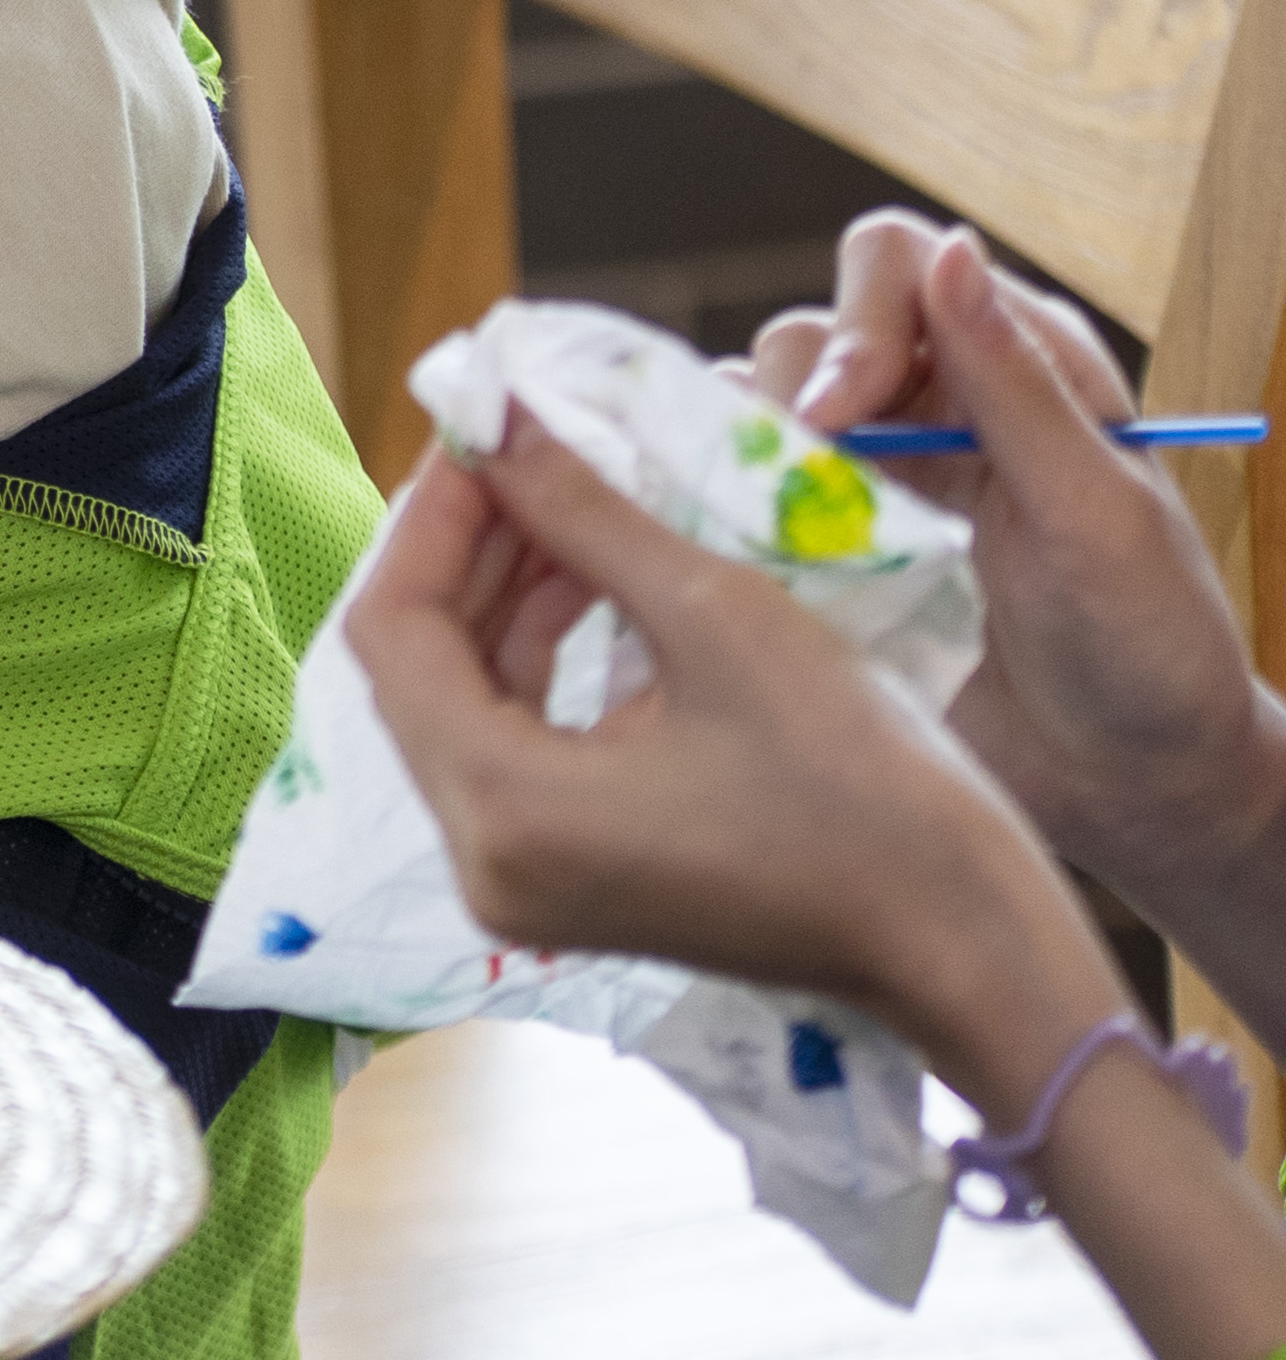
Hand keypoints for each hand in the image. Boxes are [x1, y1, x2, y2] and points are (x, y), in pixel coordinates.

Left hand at [340, 414, 1121, 1093]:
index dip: (431, 514)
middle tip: (524, 449)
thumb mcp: (718, 619)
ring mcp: (521, 880)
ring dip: (505, 596)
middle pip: (417, 667)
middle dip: (465, 547)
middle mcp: (481, 859)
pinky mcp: (571, 880)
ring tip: (567, 497)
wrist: (967, 942)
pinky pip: (515, 746)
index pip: (392, 628)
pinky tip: (593, 582)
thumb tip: (501, 417)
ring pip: (464, 702)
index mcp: (500, 807)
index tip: (483, 427)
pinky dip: (541, 661)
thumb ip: (586, 515)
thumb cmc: (866, 786)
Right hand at [748, 214, 1285, 914]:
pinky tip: (737, 548)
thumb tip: (951, 249)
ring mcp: (875, 479)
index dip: (855, 319)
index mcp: (1018, 366)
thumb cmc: (1150, 648)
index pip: (897, 264)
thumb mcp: (1095, 513)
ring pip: (756, 405)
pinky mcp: (829, 550)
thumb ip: (1016, 387)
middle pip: (809, 330)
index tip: (841, 413)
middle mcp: (936, 404)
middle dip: (790, 390)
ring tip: (774, 523)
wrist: (1132, 788)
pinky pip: (740, 495)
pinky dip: (720, 507)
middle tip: (806, 476)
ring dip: (747, 450)